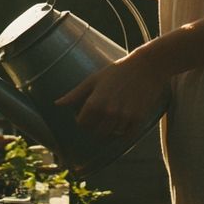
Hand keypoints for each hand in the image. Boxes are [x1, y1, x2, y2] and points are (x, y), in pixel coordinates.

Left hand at [55, 46, 172, 141]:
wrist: (146, 67)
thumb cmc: (117, 71)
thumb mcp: (94, 79)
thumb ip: (75, 94)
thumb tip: (57, 104)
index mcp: (94, 102)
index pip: (82, 124)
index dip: (82, 120)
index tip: (86, 115)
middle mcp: (108, 112)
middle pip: (96, 132)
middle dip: (95, 127)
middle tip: (99, 118)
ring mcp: (124, 117)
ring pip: (111, 134)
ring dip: (110, 129)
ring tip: (112, 117)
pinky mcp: (138, 119)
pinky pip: (127, 136)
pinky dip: (123, 133)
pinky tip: (123, 123)